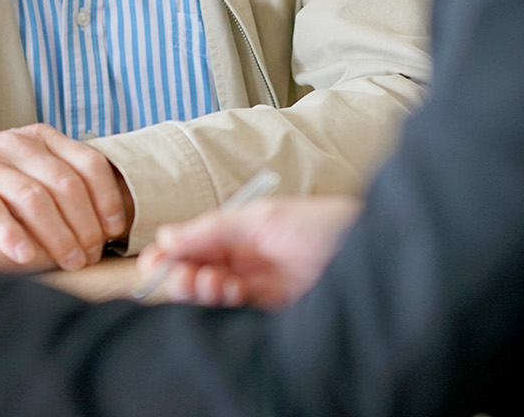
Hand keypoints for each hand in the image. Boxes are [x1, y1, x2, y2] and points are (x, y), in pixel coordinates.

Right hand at [0, 123, 127, 271]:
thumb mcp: (23, 168)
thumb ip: (58, 182)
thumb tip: (107, 224)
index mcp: (39, 138)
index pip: (88, 162)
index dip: (107, 199)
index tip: (114, 231)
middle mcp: (15, 144)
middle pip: (65, 185)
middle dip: (85, 226)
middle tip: (90, 257)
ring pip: (33, 198)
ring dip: (57, 235)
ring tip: (69, 262)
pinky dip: (11, 234)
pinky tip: (24, 255)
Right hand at [138, 195, 360, 308]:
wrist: (371, 250)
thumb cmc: (322, 223)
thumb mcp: (261, 218)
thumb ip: (213, 228)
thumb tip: (167, 237)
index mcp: (241, 228)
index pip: (195, 242)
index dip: (171, 253)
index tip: (152, 262)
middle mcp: (248, 254)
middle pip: (199, 267)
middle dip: (183, 273)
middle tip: (180, 277)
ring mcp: (260, 280)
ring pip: (214, 289)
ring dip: (202, 286)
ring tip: (207, 282)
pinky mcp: (274, 305)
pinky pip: (236, 306)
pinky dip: (223, 299)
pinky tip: (226, 289)